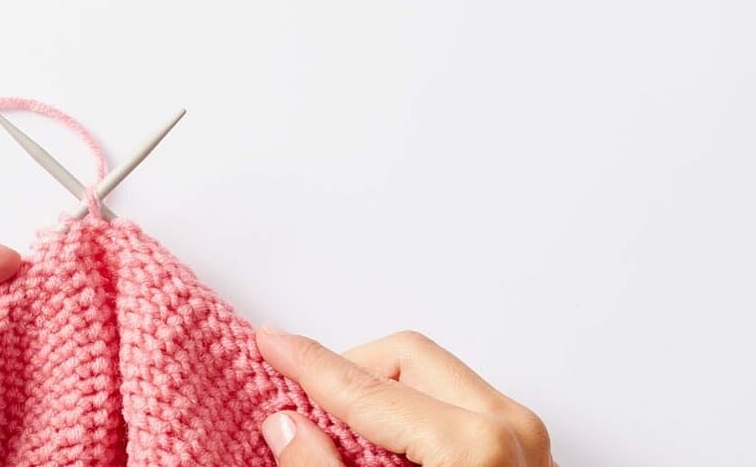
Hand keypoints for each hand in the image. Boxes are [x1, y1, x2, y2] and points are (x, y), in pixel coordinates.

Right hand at [256, 327, 552, 466]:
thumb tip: (287, 428)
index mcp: (471, 447)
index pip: (363, 385)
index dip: (306, 363)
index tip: (269, 343)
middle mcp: (508, 431)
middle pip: (405, 356)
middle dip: (348, 371)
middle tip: (304, 403)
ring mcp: (527, 441)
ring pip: (433, 375)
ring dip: (382, 392)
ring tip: (346, 433)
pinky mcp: (529, 454)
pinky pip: (459, 401)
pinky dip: (415, 411)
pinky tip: (388, 445)